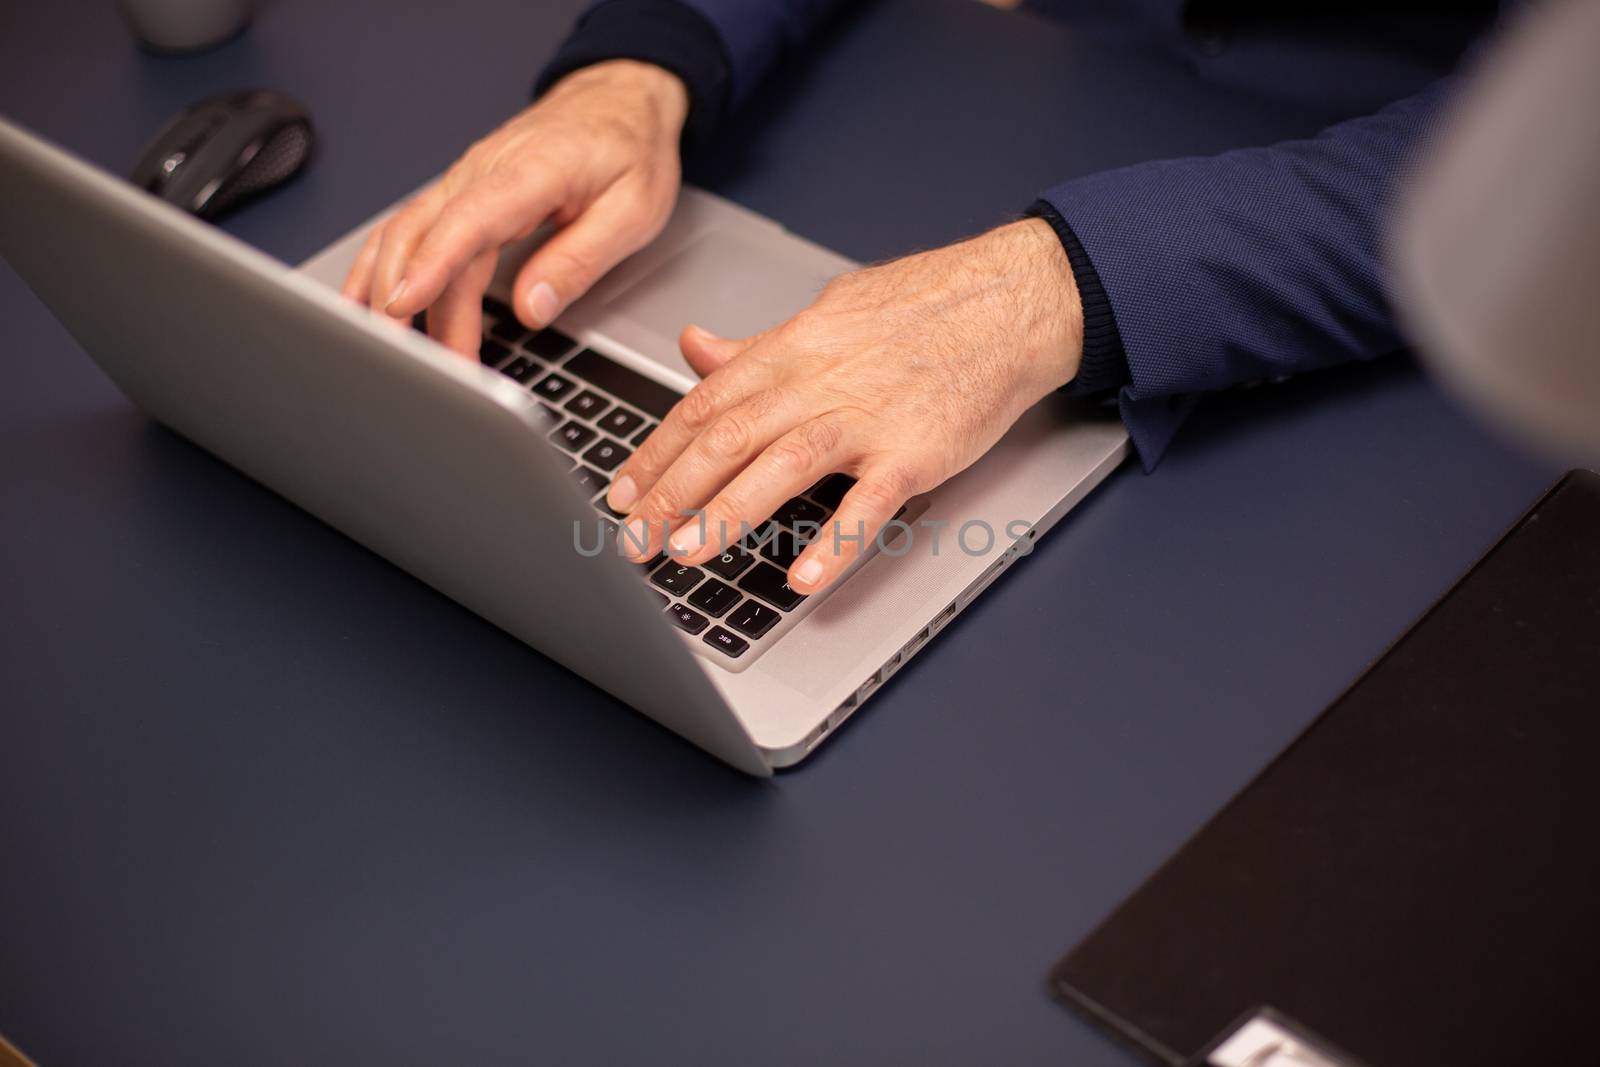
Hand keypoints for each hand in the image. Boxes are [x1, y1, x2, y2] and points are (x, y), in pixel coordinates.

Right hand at [340, 60, 688, 355]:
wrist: (620, 99)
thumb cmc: (631, 150)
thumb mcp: (634, 209)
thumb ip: (581, 258)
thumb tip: (532, 308)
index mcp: (532, 170)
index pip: (469, 220)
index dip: (433, 265)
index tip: (404, 304)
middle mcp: (485, 169)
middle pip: (429, 238)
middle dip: (415, 305)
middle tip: (431, 368)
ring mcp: (464, 178)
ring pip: (405, 233)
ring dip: (386, 289)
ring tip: (387, 349)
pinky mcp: (459, 192)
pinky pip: (407, 229)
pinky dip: (378, 266)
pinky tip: (361, 302)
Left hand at [607, 218, 1084, 594]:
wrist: (1008, 301)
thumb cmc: (922, 310)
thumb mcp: (825, 315)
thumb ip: (757, 348)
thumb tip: (696, 349)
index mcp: (790, 353)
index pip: (703, 405)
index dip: (656, 452)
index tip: (621, 494)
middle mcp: (818, 384)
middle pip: (727, 438)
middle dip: (671, 492)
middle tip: (632, 541)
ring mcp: (867, 418)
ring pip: (782, 465)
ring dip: (728, 512)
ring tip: (687, 554)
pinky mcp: (915, 451)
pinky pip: (870, 503)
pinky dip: (835, 542)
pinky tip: (803, 578)